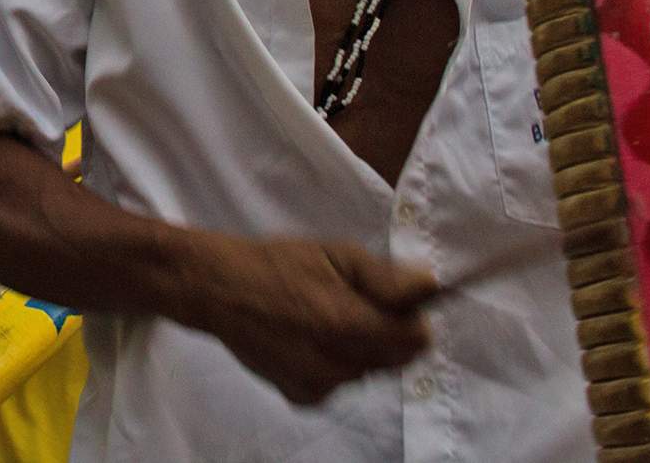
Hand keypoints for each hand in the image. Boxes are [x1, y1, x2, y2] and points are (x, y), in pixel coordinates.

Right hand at [177, 234, 437, 404]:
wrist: (220, 290)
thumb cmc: (278, 263)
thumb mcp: (335, 253)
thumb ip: (385, 276)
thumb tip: (429, 288)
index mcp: (348, 323)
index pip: (417, 340)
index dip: (412, 318)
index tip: (394, 302)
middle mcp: (337, 364)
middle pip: (397, 360)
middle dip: (388, 334)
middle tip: (355, 305)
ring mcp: (319, 386)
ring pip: (367, 373)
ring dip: (360, 350)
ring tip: (324, 319)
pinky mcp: (302, 397)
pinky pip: (339, 384)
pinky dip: (332, 365)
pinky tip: (307, 339)